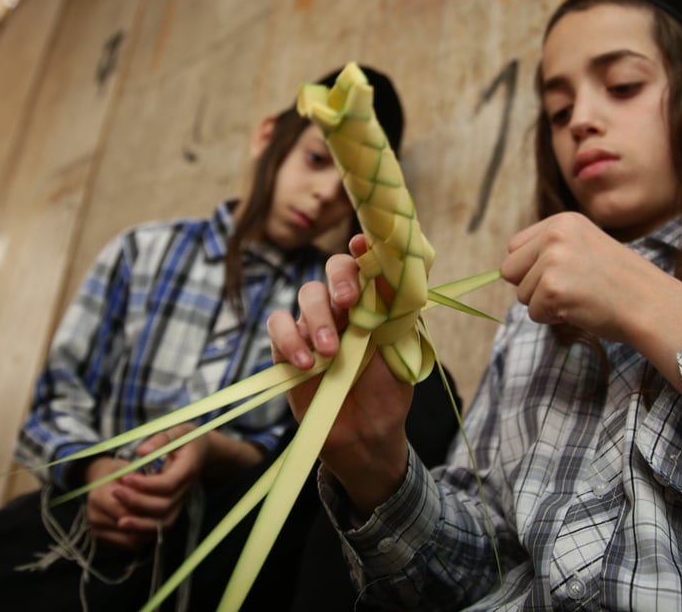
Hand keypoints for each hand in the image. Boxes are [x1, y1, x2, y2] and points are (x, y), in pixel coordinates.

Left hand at [85, 423, 204, 548]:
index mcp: (188, 469)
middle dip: (137, 502)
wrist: (203, 452)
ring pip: (164, 522)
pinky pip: (161, 526)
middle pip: (164, 505)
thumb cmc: (187, 440)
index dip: (145, 484)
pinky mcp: (174, 509)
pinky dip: (144, 529)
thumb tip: (141, 452)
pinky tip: (127, 525)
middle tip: (115, 492)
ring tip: (119, 520)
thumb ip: (161, 440)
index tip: (125, 477)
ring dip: (140, 523)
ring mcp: (181, 502)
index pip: (168, 484)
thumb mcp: (178, 432)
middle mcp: (186, 490)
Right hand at [267, 234, 412, 513]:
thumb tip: (397, 271)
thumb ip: (397, 310)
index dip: (363, 249)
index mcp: (374, 301)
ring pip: (306, 295)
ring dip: (317, 318)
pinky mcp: (287, 348)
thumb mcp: (403, 350)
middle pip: (333, 269)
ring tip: (329, 352)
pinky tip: (304, 362)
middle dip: (340, 280)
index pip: (366, 262)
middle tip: (349, 303)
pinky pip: (278, 326)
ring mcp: (314, 325)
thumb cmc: (389, 391)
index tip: (362, 245)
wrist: (366, 436)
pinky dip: (289, 338)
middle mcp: (343, 307)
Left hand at [501, 212, 681, 396]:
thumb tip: (505, 270)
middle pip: (510, 270)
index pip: (514, 247)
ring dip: (546, 304)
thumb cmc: (619, 283)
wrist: (652, 304)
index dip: (532, 269)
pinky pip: (533, 313)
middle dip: (532, 287)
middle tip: (572, 288)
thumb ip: (550, 250)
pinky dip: (554, 318)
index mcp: (562, 221)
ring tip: (581, 297)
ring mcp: (553, 260)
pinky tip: (582, 308)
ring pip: (521, 294)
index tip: (564, 274)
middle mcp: (555, 234)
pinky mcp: (552, 288)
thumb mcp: (584, 248)